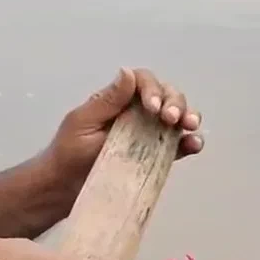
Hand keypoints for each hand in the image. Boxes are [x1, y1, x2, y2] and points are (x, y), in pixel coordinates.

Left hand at [48, 67, 203, 180]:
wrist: (66, 187)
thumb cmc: (68, 152)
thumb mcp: (82, 122)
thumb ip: (106, 100)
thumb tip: (127, 72)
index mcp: (117, 100)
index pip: (142, 82)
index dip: (152, 88)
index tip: (152, 106)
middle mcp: (136, 112)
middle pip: (166, 95)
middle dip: (174, 102)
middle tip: (170, 118)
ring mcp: (148, 133)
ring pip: (177, 115)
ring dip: (188, 116)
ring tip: (188, 125)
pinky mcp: (156, 155)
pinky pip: (178, 144)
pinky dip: (190, 142)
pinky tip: (193, 144)